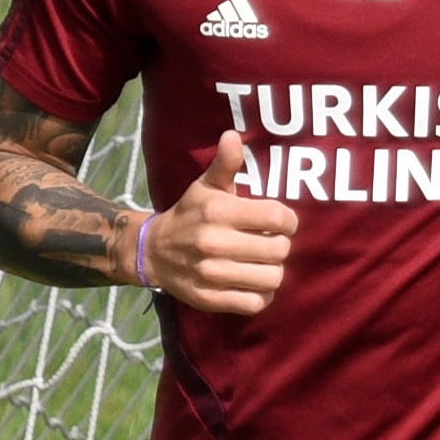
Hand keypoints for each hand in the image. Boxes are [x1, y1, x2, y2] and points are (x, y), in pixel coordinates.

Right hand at [145, 130, 297, 315]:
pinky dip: (260, 295)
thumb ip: (225, 164)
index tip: (278, 221)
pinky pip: (255, 303)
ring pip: (273, 278)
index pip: (278, 217)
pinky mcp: (209, 298)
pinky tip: (251, 283)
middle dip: (280, 245)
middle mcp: (214, 243)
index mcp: (218, 212)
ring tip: (261, 263)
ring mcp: (211, 273)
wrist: (152, 251)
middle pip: (280, 250)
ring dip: (273, 271)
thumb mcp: (205, 187)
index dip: (287, 220)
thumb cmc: (190, 214)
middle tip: (268, 242)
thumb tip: (232, 136)